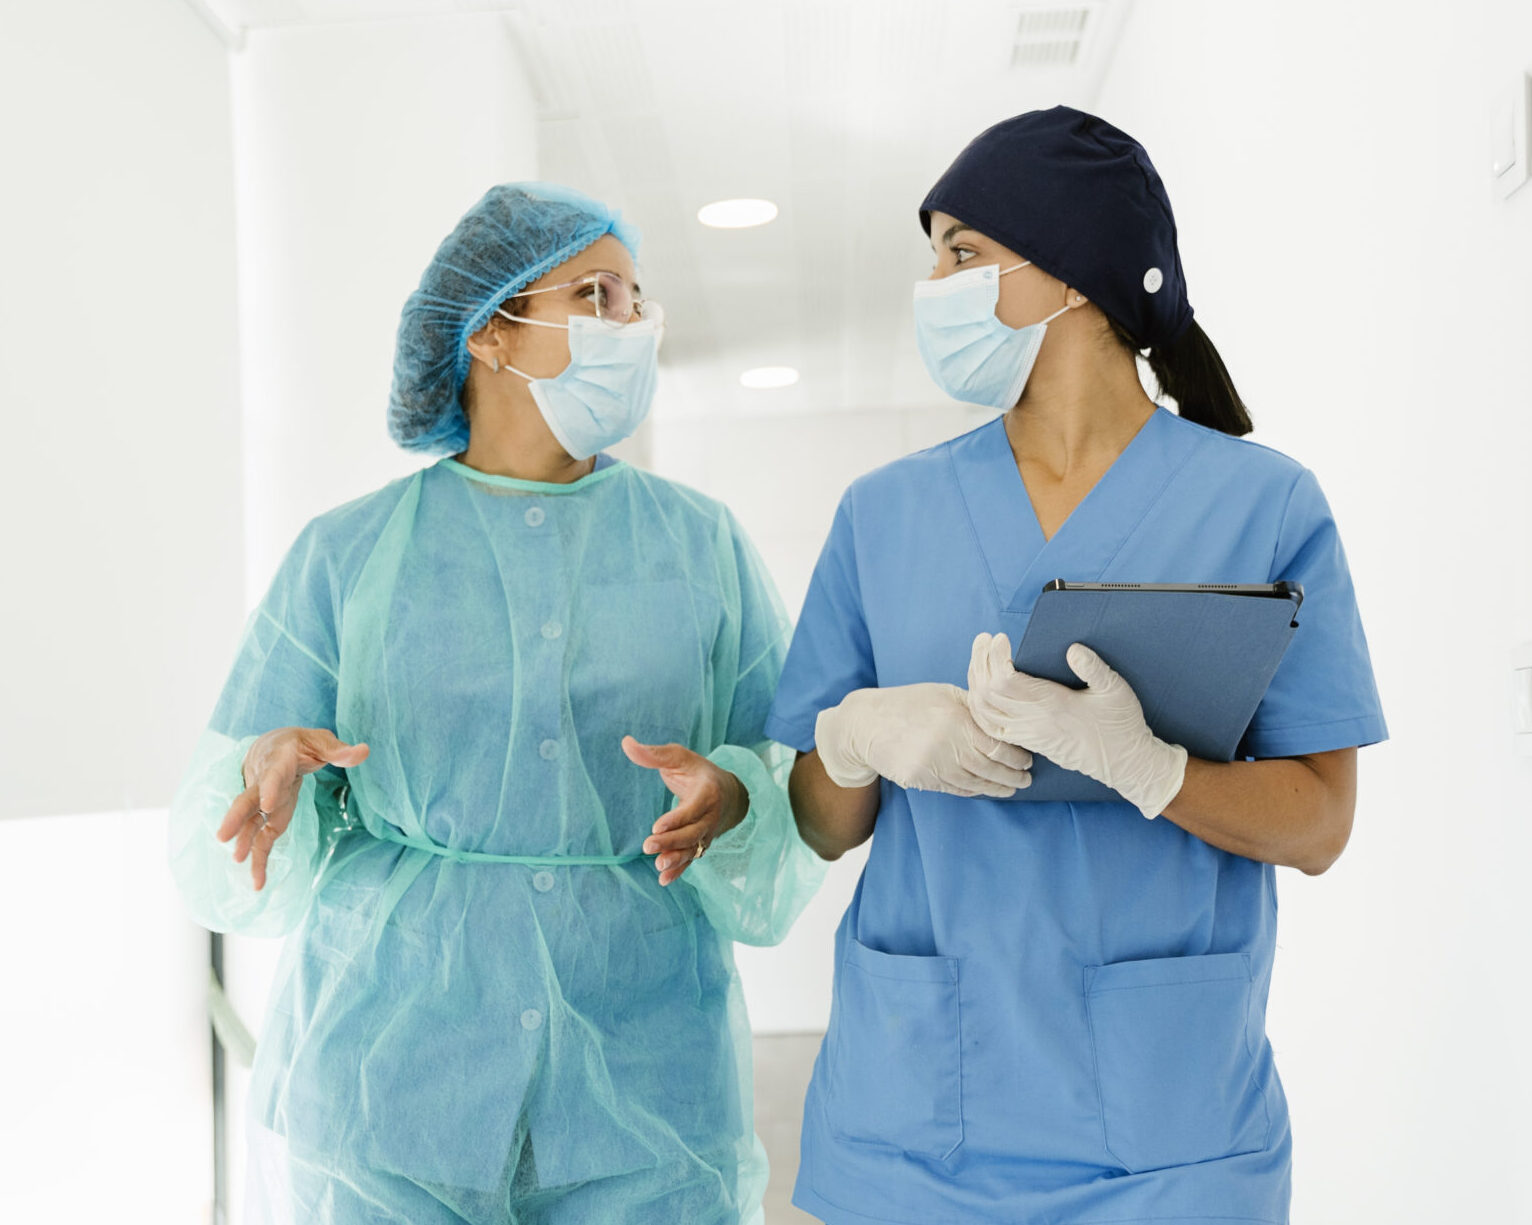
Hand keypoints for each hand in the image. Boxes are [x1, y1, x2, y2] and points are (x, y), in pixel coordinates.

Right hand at [216, 728, 369, 890]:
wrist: (273, 746)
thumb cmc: (300, 743)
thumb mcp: (321, 742)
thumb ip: (340, 751)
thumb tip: (364, 751)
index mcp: (278, 762)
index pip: (273, 776)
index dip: (270, 789)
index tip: (267, 804)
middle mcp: (263, 784)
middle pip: (246, 801)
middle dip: (235, 818)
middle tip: (223, 836)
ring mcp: (262, 803)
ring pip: (249, 823)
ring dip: (243, 843)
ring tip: (238, 861)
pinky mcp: (268, 818)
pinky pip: (259, 840)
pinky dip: (258, 860)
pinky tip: (258, 883)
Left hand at [624, 737, 748, 886]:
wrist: (729, 793)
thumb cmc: (697, 771)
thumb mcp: (679, 757)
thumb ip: (653, 754)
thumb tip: (626, 743)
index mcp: (708, 792)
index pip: (693, 809)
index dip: (676, 819)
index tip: (656, 826)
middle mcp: (711, 816)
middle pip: (692, 833)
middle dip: (671, 842)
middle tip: (647, 846)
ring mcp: (708, 833)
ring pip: (692, 849)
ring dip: (676, 860)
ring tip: (657, 867)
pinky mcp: (701, 845)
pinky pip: (691, 860)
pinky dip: (679, 872)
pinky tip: (663, 880)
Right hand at [814, 683, 1032, 797]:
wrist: (866, 725)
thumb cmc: (908, 704)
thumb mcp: (943, 694)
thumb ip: (973, 706)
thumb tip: (1004, 716)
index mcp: (957, 720)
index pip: (999, 746)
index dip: (1017, 757)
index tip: (1027, 760)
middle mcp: (948, 745)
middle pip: (991, 769)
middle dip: (1014, 777)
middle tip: (1026, 779)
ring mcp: (933, 765)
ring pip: (975, 784)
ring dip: (997, 789)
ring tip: (1011, 789)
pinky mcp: (921, 780)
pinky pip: (955, 789)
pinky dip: (974, 791)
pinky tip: (984, 789)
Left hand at [966, 633, 1186, 817]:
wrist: (1123, 763)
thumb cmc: (1121, 725)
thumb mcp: (1116, 690)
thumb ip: (1094, 668)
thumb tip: (1072, 649)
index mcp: (1052, 706)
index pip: (1005, 681)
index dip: (996, 657)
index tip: (1001, 638)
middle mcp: (1033, 723)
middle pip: (987, 693)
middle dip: (980, 662)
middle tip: (984, 639)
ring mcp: (1028, 735)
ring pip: (984, 711)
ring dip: (976, 682)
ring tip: (980, 657)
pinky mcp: (1028, 742)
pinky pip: (990, 726)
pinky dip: (979, 706)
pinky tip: (981, 688)